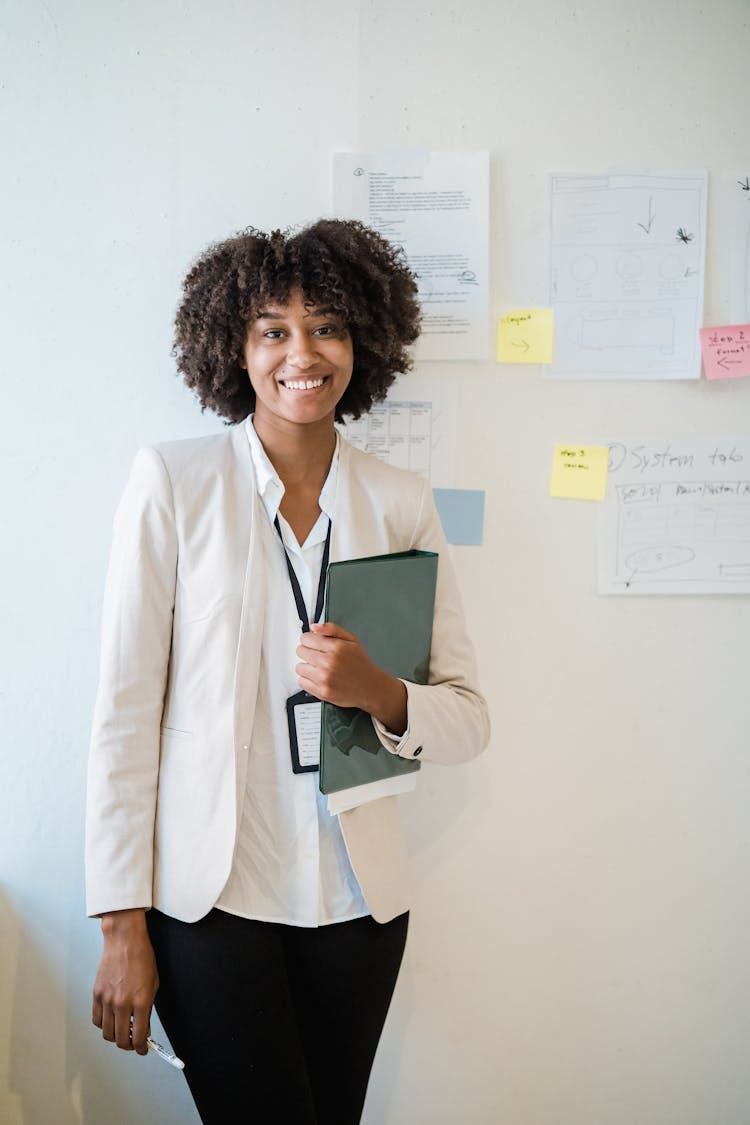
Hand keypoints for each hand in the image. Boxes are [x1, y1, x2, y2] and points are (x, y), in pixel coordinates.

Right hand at [92, 909, 158, 1055]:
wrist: (124, 940)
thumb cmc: (142, 957)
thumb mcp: (154, 983)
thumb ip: (147, 1007)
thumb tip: (144, 1027)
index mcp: (140, 1001)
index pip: (139, 1037)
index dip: (141, 1048)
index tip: (143, 1049)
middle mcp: (122, 1003)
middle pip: (121, 1040)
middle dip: (128, 1045)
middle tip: (133, 1042)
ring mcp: (107, 1000)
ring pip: (107, 1033)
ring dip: (115, 1037)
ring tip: (122, 1032)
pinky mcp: (96, 995)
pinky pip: (97, 1020)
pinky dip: (104, 1025)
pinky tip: (111, 1020)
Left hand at [297, 622, 407, 734]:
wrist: (370, 687)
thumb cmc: (360, 664)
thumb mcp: (351, 640)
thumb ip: (332, 629)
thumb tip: (314, 627)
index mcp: (336, 648)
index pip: (306, 638)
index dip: (309, 639)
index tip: (313, 642)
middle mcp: (328, 663)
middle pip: (300, 651)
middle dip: (307, 651)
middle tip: (318, 655)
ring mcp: (324, 678)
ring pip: (299, 667)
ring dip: (307, 666)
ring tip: (319, 668)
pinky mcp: (322, 692)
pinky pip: (301, 682)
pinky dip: (307, 679)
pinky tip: (318, 677)